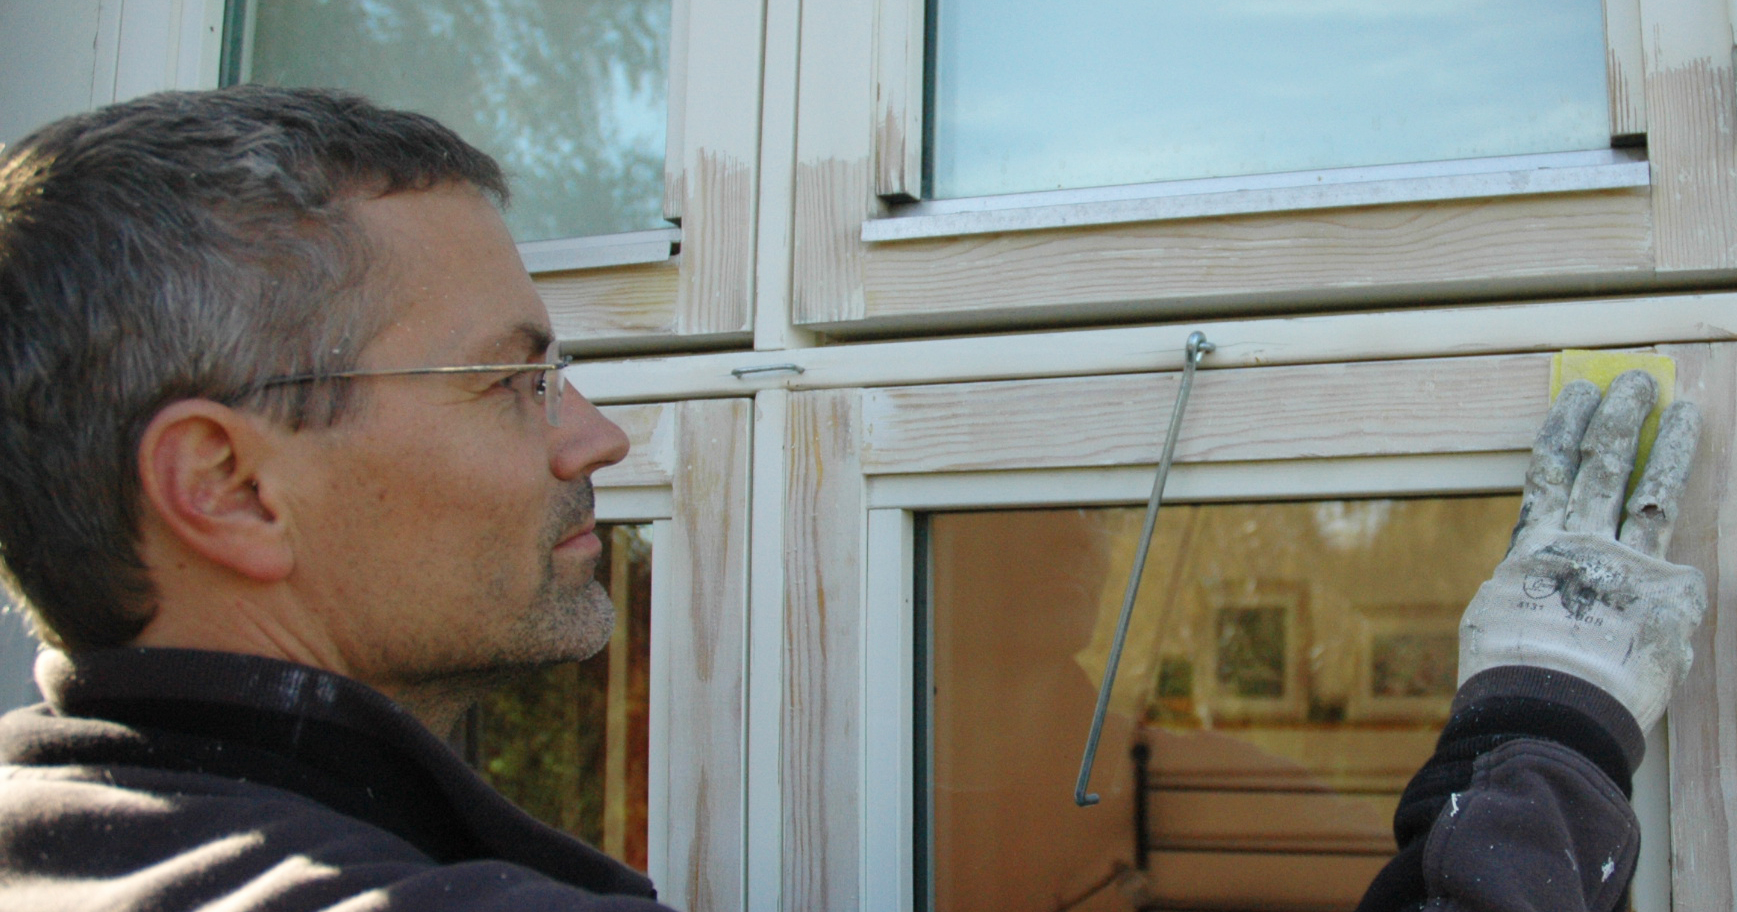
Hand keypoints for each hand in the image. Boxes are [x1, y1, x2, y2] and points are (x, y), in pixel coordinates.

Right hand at [1458, 370, 1704, 730]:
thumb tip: (1561, 584)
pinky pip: (1682, 580)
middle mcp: (1581, 545)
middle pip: (1602, 464)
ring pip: (1648, 491)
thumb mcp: (1503, 620)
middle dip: (1619, 417)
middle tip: (1636, 380)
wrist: (1551, 711)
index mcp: (1533, 549)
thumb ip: (1539, 589)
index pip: (1552, 470)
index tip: (1579, 392)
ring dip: (1665, 445)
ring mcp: (1629, 567)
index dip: (1566, 427)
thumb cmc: (1515, 681)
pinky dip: (1678, 580)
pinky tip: (1671, 578)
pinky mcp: (1673, 596)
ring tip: (1679, 405)